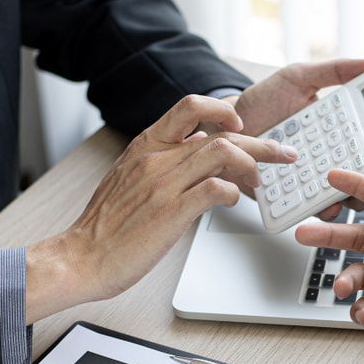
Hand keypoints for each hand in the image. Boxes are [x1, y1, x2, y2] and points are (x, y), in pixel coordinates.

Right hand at [24, 95, 296, 321]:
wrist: (81, 257)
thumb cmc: (106, 226)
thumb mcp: (130, 179)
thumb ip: (160, 164)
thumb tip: (194, 161)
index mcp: (145, 145)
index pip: (190, 106)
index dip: (223, 110)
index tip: (242, 124)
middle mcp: (156, 157)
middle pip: (219, 132)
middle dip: (259, 140)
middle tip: (283, 152)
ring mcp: (163, 183)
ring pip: (222, 153)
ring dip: (252, 164)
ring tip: (263, 180)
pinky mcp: (170, 212)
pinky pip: (215, 190)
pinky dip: (233, 193)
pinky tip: (234, 201)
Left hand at [222, 59, 363, 219]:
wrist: (224, 127)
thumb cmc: (263, 102)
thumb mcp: (299, 77)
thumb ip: (335, 71)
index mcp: (342, 132)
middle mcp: (333, 160)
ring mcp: (314, 182)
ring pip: (348, 197)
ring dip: (357, 197)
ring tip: (358, 191)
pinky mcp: (294, 198)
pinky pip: (314, 208)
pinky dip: (323, 209)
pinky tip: (326, 203)